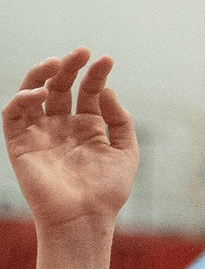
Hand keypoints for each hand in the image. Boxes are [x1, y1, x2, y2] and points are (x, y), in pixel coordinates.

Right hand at [4, 47, 138, 229]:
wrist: (84, 217)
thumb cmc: (107, 190)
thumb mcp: (125, 151)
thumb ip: (119, 120)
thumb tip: (107, 91)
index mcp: (89, 126)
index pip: (89, 91)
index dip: (96, 73)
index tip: (106, 59)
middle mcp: (63, 126)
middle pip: (62, 86)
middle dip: (70, 67)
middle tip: (81, 51)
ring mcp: (41, 133)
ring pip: (34, 94)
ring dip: (42, 74)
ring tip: (57, 61)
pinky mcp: (20, 143)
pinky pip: (14, 114)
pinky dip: (24, 98)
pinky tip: (42, 92)